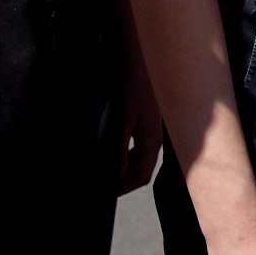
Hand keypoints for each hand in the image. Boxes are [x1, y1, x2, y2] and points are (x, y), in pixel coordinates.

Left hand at [113, 61, 164, 194]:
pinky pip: (137, 145)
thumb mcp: (122, 120)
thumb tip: (117, 174)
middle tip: (102, 186)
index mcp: (151, 141)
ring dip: (123, 167)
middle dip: (123, 181)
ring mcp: (150, 128)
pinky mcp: (145, 119)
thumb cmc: (132, 86)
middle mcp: (153, 138)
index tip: (105, 195)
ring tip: (104, 171)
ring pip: (139, 157)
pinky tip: (112, 151)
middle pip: (141, 169)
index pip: (140, 176)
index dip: (123, 188)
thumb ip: (120, 149)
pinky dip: (125, 154)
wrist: (139, 58)